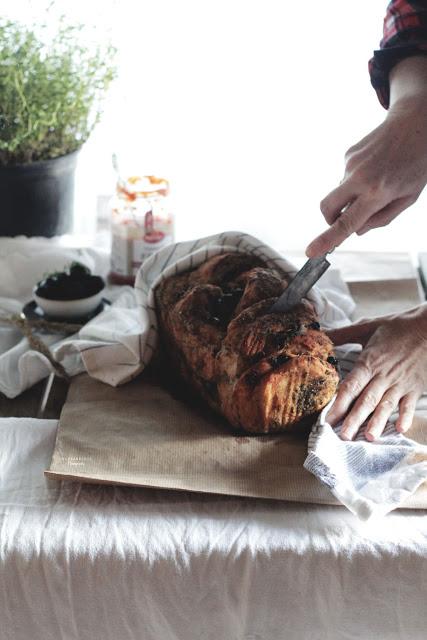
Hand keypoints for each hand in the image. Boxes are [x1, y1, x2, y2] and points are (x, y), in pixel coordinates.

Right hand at [306, 57, 426, 257]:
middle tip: (345, 219)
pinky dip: (356, 180)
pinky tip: (375, 167)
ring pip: (340, 192)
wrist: (416, 122)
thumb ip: (382, 218)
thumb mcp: (409, 197)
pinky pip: (346, 177)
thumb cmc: (418, 163)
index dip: (326, 240)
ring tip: (378, 180)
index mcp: (377, 193)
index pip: (346, 223)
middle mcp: (359, 178)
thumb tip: (357, 230)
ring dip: (352, 195)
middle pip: (327, 208)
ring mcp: (351, 164)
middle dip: (330, 219)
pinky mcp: (349, 154)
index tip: (311, 251)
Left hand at [325, 304, 426, 440]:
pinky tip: (400, 429)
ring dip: (377, 422)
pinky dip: (406, 417)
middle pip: (366, 400)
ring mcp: (400, 383)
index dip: (338, 403)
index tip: (327, 419)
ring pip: (386, 405)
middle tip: (343, 437)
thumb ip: (343, 334)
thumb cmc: (396, 326)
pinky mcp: (415, 388)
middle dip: (354, 420)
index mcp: (369, 362)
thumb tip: (320, 335)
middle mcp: (383, 376)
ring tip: (368, 438)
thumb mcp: (367, 326)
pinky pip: (409, 404)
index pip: (351, 386)